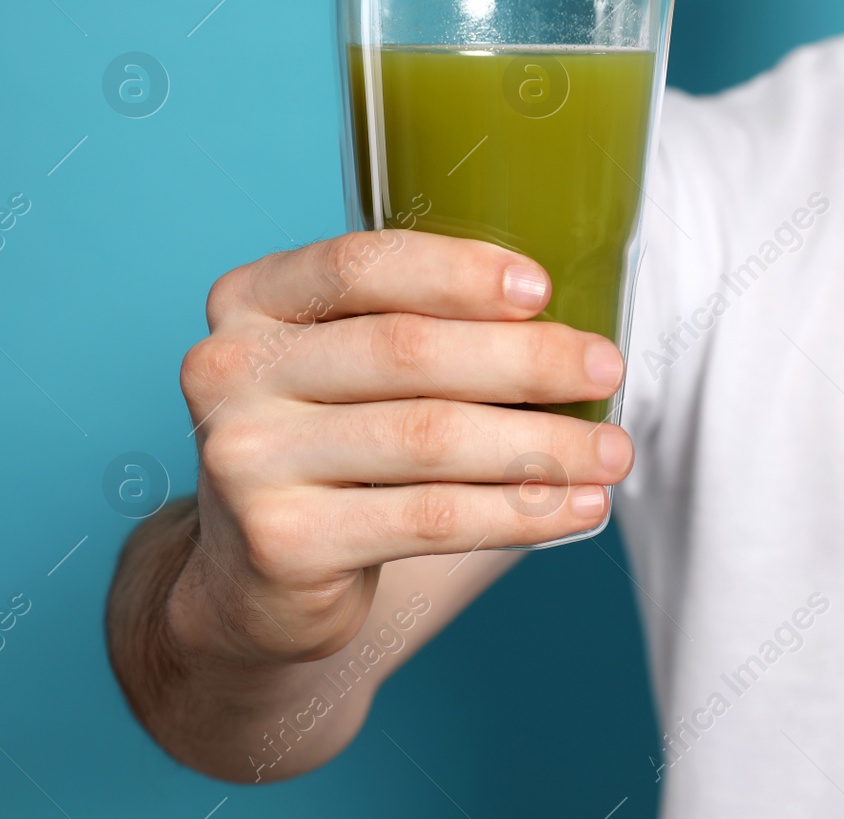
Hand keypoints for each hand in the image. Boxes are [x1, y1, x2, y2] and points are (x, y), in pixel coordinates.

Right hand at [172, 230, 630, 662]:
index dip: (456, 272)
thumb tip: (570, 320)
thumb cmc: (334, 446)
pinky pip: (431, 518)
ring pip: (429, 438)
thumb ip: (419, 325)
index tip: (542, 290)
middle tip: (607, 369)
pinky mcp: (282, 542)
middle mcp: (230, 371)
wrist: (253, 578)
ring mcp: (246, 460)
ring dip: (542, 444)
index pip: (358, 266)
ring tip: (613, 452)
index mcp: (251, 301)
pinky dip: (519, 511)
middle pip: (405, 352)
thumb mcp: (348, 366)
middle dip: (526, 360)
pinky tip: (577, 507)